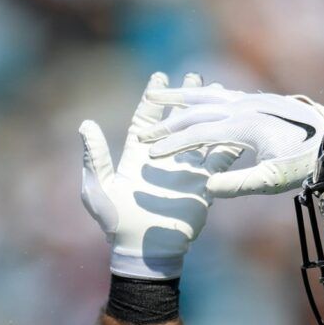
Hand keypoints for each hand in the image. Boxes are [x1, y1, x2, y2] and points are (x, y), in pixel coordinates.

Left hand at [80, 73, 236, 278]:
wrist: (144, 250)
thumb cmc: (116, 222)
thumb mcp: (98, 189)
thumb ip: (95, 157)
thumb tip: (86, 124)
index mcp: (138, 156)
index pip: (147, 119)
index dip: (153, 99)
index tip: (160, 76)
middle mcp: (163, 158)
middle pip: (176, 120)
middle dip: (185, 98)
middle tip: (195, 74)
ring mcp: (184, 170)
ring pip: (200, 134)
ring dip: (210, 114)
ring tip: (221, 93)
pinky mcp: (202, 184)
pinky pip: (218, 160)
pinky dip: (227, 142)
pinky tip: (237, 124)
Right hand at [144, 83, 323, 196]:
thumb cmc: (303, 163)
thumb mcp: (272, 180)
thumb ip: (238, 184)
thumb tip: (207, 187)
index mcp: (243, 126)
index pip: (198, 135)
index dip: (173, 146)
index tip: (151, 155)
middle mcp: (243, 108)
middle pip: (196, 112)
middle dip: (166, 124)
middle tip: (142, 133)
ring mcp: (250, 101)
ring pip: (206, 95)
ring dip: (180, 97)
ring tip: (157, 96)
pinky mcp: (258, 100)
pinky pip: (222, 93)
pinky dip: (202, 94)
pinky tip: (196, 95)